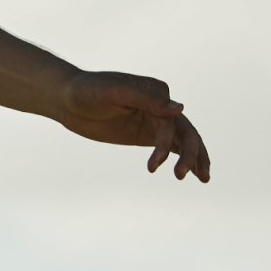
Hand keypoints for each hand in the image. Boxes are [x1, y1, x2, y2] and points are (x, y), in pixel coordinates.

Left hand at [56, 70, 210, 182]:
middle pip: (185, 131)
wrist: (67, 99)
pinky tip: (191, 173)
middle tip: (180, 176)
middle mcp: (160, 105)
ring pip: (184, 139)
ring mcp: (155, 120)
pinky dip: (183, 157)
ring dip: (196, 158)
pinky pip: (172, 145)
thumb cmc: (88, 91)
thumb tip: (180, 108)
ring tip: (203, 179)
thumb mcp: (113, 92)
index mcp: (156, 92)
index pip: (171, 121)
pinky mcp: (147, 133)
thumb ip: (145, 98)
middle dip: (191, 155)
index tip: (152, 166)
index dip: (167, 144)